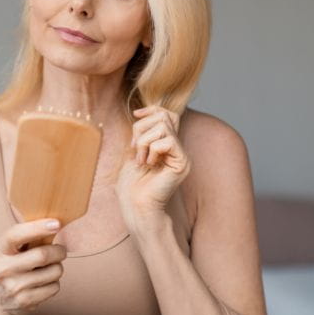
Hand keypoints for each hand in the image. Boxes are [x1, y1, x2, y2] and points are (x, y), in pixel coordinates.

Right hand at [0, 219, 65, 314]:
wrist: (0, 302)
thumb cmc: (14, 267)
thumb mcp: (13, 251)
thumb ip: (29, 237)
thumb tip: (56, 223)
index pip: (15, 235)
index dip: (37, 227)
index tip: (56, 223)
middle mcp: (2, 269)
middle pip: (42, 255)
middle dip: (58, 251)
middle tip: (61, 251)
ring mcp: (13, 287)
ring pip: (53, 272)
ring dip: (58, 268)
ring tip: (48, 269)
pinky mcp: (24, 301)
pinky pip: (54, 287)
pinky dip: (55, 284)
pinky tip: (44, 284)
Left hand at [116, 105, 190, 231]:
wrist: (135, 204)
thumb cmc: (131, 184)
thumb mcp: (133, 151)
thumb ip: (141, 133)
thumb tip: (141, 113)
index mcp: (165, 144)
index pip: (167, 114)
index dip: (152, 110)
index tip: (136, 115)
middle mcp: (176, 148)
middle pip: (164, 116)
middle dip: (141, 128)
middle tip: (134, 148)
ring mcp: (181, 155)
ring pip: (163, 127)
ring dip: (143, 141)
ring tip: (141, 160)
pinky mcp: (182, 163)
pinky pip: (167, 141)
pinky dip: (152, 150)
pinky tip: (148, 164)